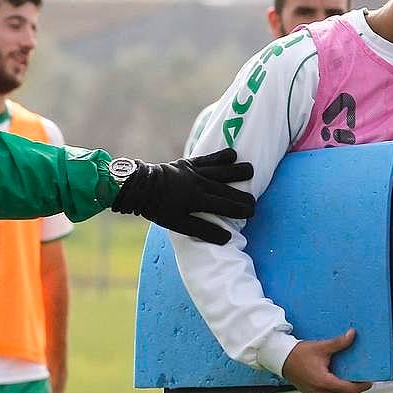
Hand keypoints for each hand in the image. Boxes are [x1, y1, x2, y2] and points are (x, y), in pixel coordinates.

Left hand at [111, 148, 254, 244]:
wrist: (139, 186)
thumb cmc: (157, 208)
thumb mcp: (177, 224)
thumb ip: (202, 230)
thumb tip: (227, 238)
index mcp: (196, 200)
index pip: (224, 205)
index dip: (240, 209)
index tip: (252, 212)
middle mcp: (198, 183)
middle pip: (226, 189)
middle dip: (242, 196)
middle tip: (254, 202)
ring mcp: (193, 171)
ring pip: (220, 170)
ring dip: (237, 170)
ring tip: (251, 171)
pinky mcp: (188, 162)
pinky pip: (208, 158)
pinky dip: (221, 156)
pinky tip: (233, 154)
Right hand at [279, 330, 370, 392]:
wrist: (280, 358)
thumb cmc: (296, 355)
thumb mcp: (321, 347)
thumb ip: (339, 343)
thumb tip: (352, 335)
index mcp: (324, 382)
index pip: (350, 389)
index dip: (362, 386)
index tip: (369, 380)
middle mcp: (320, 392)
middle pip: (344, 392)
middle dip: (353, 384)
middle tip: (360, 373)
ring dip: (343, 385)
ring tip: (348, 373)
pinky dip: (334, 386)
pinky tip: (335, 375)